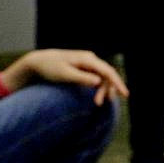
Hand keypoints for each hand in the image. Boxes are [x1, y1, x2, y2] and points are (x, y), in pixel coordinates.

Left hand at [3, 49, 128, 104]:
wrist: (39, 62)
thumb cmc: (50, 68)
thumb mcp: (65, 74)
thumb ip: (82, 78)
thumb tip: (98, 81)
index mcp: (87, 59)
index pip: (107, 71)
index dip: (117, 83)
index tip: (125, 94)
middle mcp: (90, 59)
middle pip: (107, 74)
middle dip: (108, 89)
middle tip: (100, 103)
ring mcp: (88, 63)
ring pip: (103, 77)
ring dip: (102, 90)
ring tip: (98, 103)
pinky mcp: (84, 68)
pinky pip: (97, 77)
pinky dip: (98, 87)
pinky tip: (97, 96)